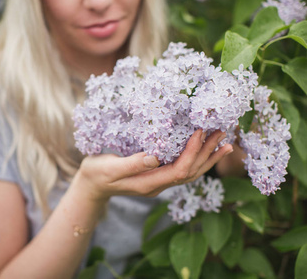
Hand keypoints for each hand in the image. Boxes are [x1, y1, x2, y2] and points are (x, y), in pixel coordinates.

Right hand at [73, 129, 233, 202]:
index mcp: (148, 183)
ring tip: (224, 142)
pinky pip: (183, 168)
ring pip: (190, 172)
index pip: (179, 170)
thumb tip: (156, 157)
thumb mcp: (110, 168)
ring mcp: (158, 181)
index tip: (199, 131)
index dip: (192, 152)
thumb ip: (133, 163)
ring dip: (207, 156)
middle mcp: (158, 184)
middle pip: (190, 172)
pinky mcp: (157, 174)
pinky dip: (197, 158)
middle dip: (207, 152)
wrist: (91, 185)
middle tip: (222, 132)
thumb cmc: (97, 174)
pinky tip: (205, 149)